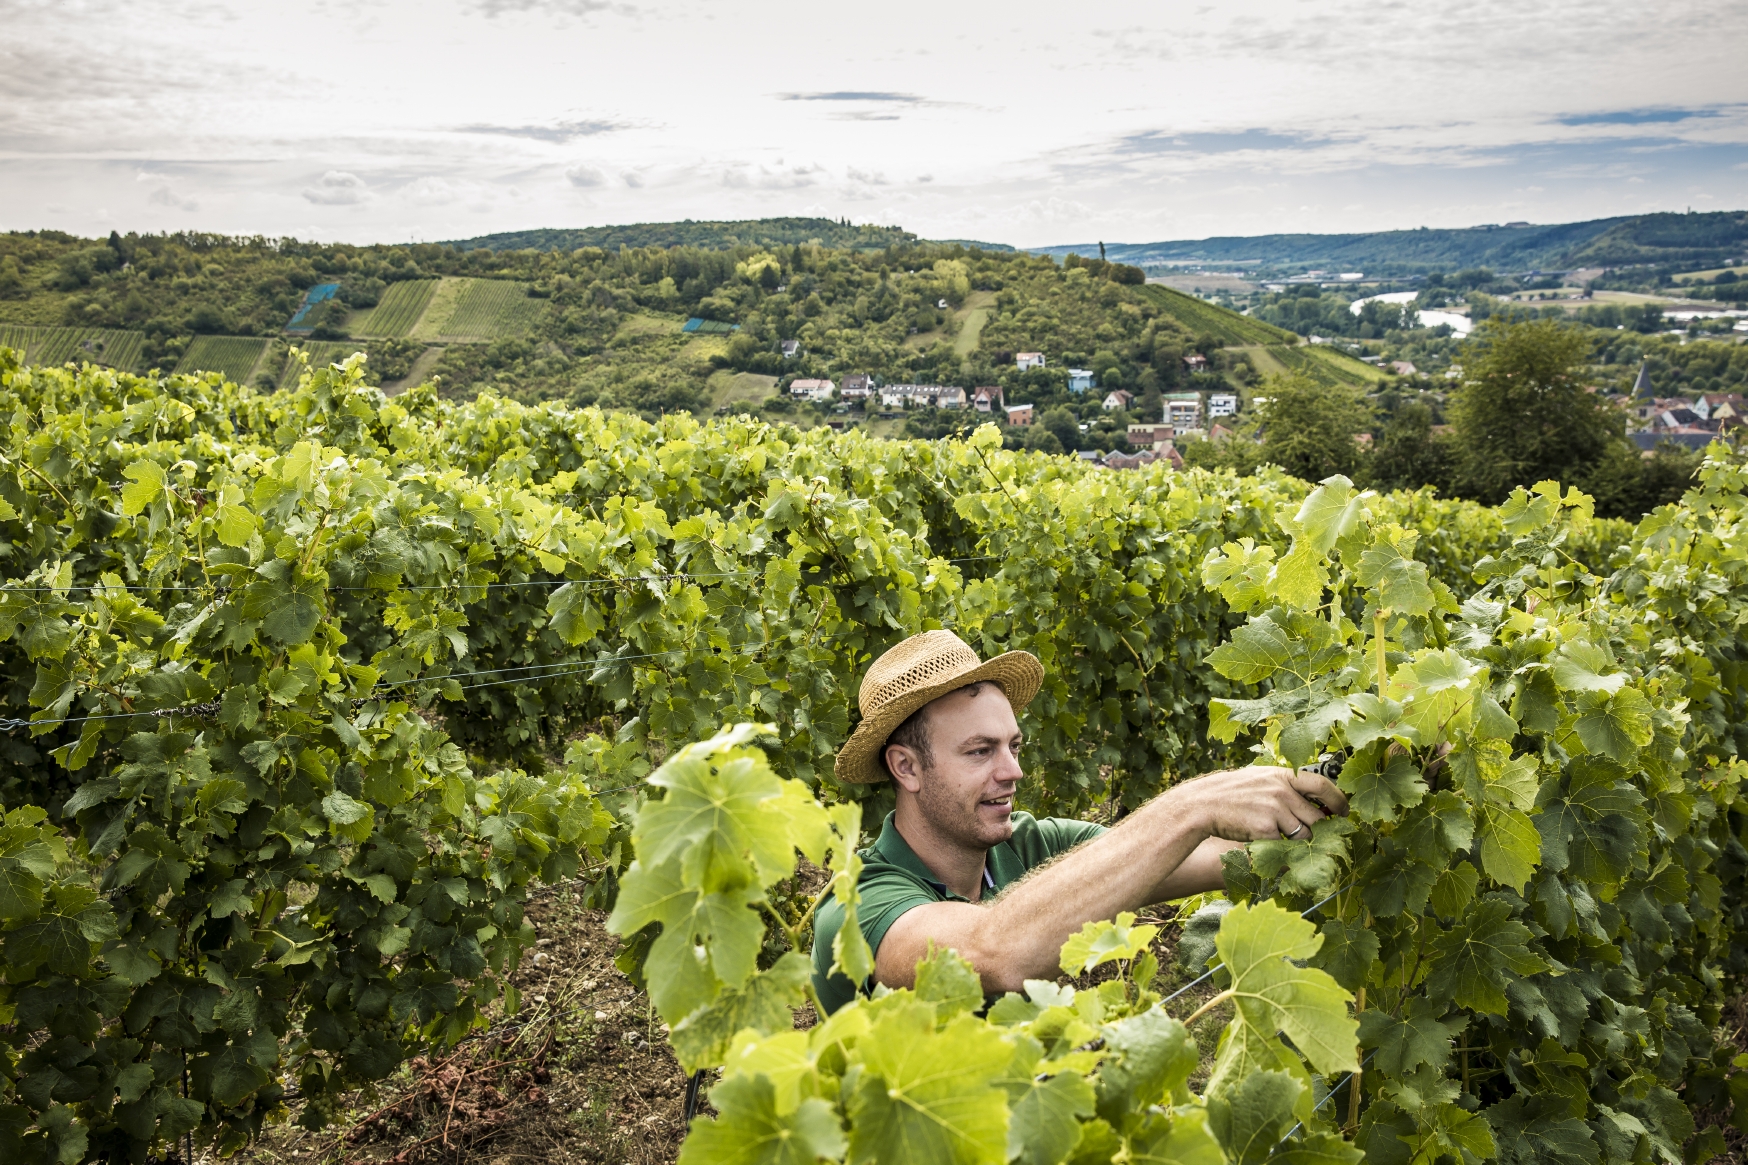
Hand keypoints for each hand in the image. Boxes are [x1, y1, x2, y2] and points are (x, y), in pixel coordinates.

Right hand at [1176, 764, 1348, 841]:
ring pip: (1303, 835)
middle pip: (1317, 817)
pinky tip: (1264, 842)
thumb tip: (1311, 803)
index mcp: (1282, 776)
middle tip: (1313, 836)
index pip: (1322, 785)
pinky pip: (1284, 846)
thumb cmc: (1230, 793)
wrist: (1202, 805)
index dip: (1338, 800)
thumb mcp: (1259, 779)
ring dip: (1296, 842)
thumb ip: (1284, 788)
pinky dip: (1279, 849)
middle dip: (1317, 830)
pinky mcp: (1266, 830)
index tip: (1344, 812)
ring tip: (1279, 838)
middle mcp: (1282, 791)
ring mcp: (1275, 810)